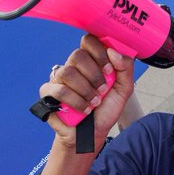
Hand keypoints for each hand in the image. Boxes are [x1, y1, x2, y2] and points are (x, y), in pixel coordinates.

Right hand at [43, 34, 134, 150]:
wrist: (94, 133)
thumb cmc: (106, 109)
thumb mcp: (124, 89)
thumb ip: (125, 67)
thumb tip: (113, 51)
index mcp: (90, 61)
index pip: (89, 41)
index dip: (99, 53)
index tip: (109, 70)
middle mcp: (72, 66)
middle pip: (77, 55)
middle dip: (94, 75)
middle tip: (102, 90)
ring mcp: (58, 79)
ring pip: (68, 72)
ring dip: (85, 90)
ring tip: (94, 103)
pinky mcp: (48, 92)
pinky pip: (58, 89)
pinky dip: (75, 101)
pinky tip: (84, 110)